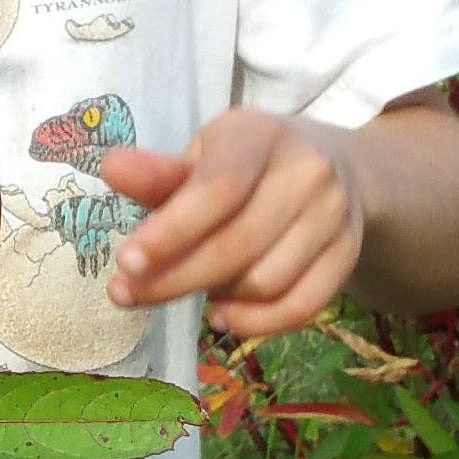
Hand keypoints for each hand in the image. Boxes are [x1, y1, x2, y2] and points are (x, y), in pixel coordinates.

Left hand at [94, 106, 367, 336]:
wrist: (335, 168)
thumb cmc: (248, 164)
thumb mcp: (204, 156)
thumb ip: (159, 174)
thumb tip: (112, 169)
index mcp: (262, 134)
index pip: (219, 189)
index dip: (171, 231)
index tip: (126, 263)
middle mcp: (307, 171)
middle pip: (237, 244)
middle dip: (174, 279)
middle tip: (126, 294)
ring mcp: (335, 215)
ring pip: (265, 282)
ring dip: (215, 296)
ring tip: (188, 285)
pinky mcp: (347, 255)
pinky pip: (299, 307)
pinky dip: (253, 323)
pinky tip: (221, 316)